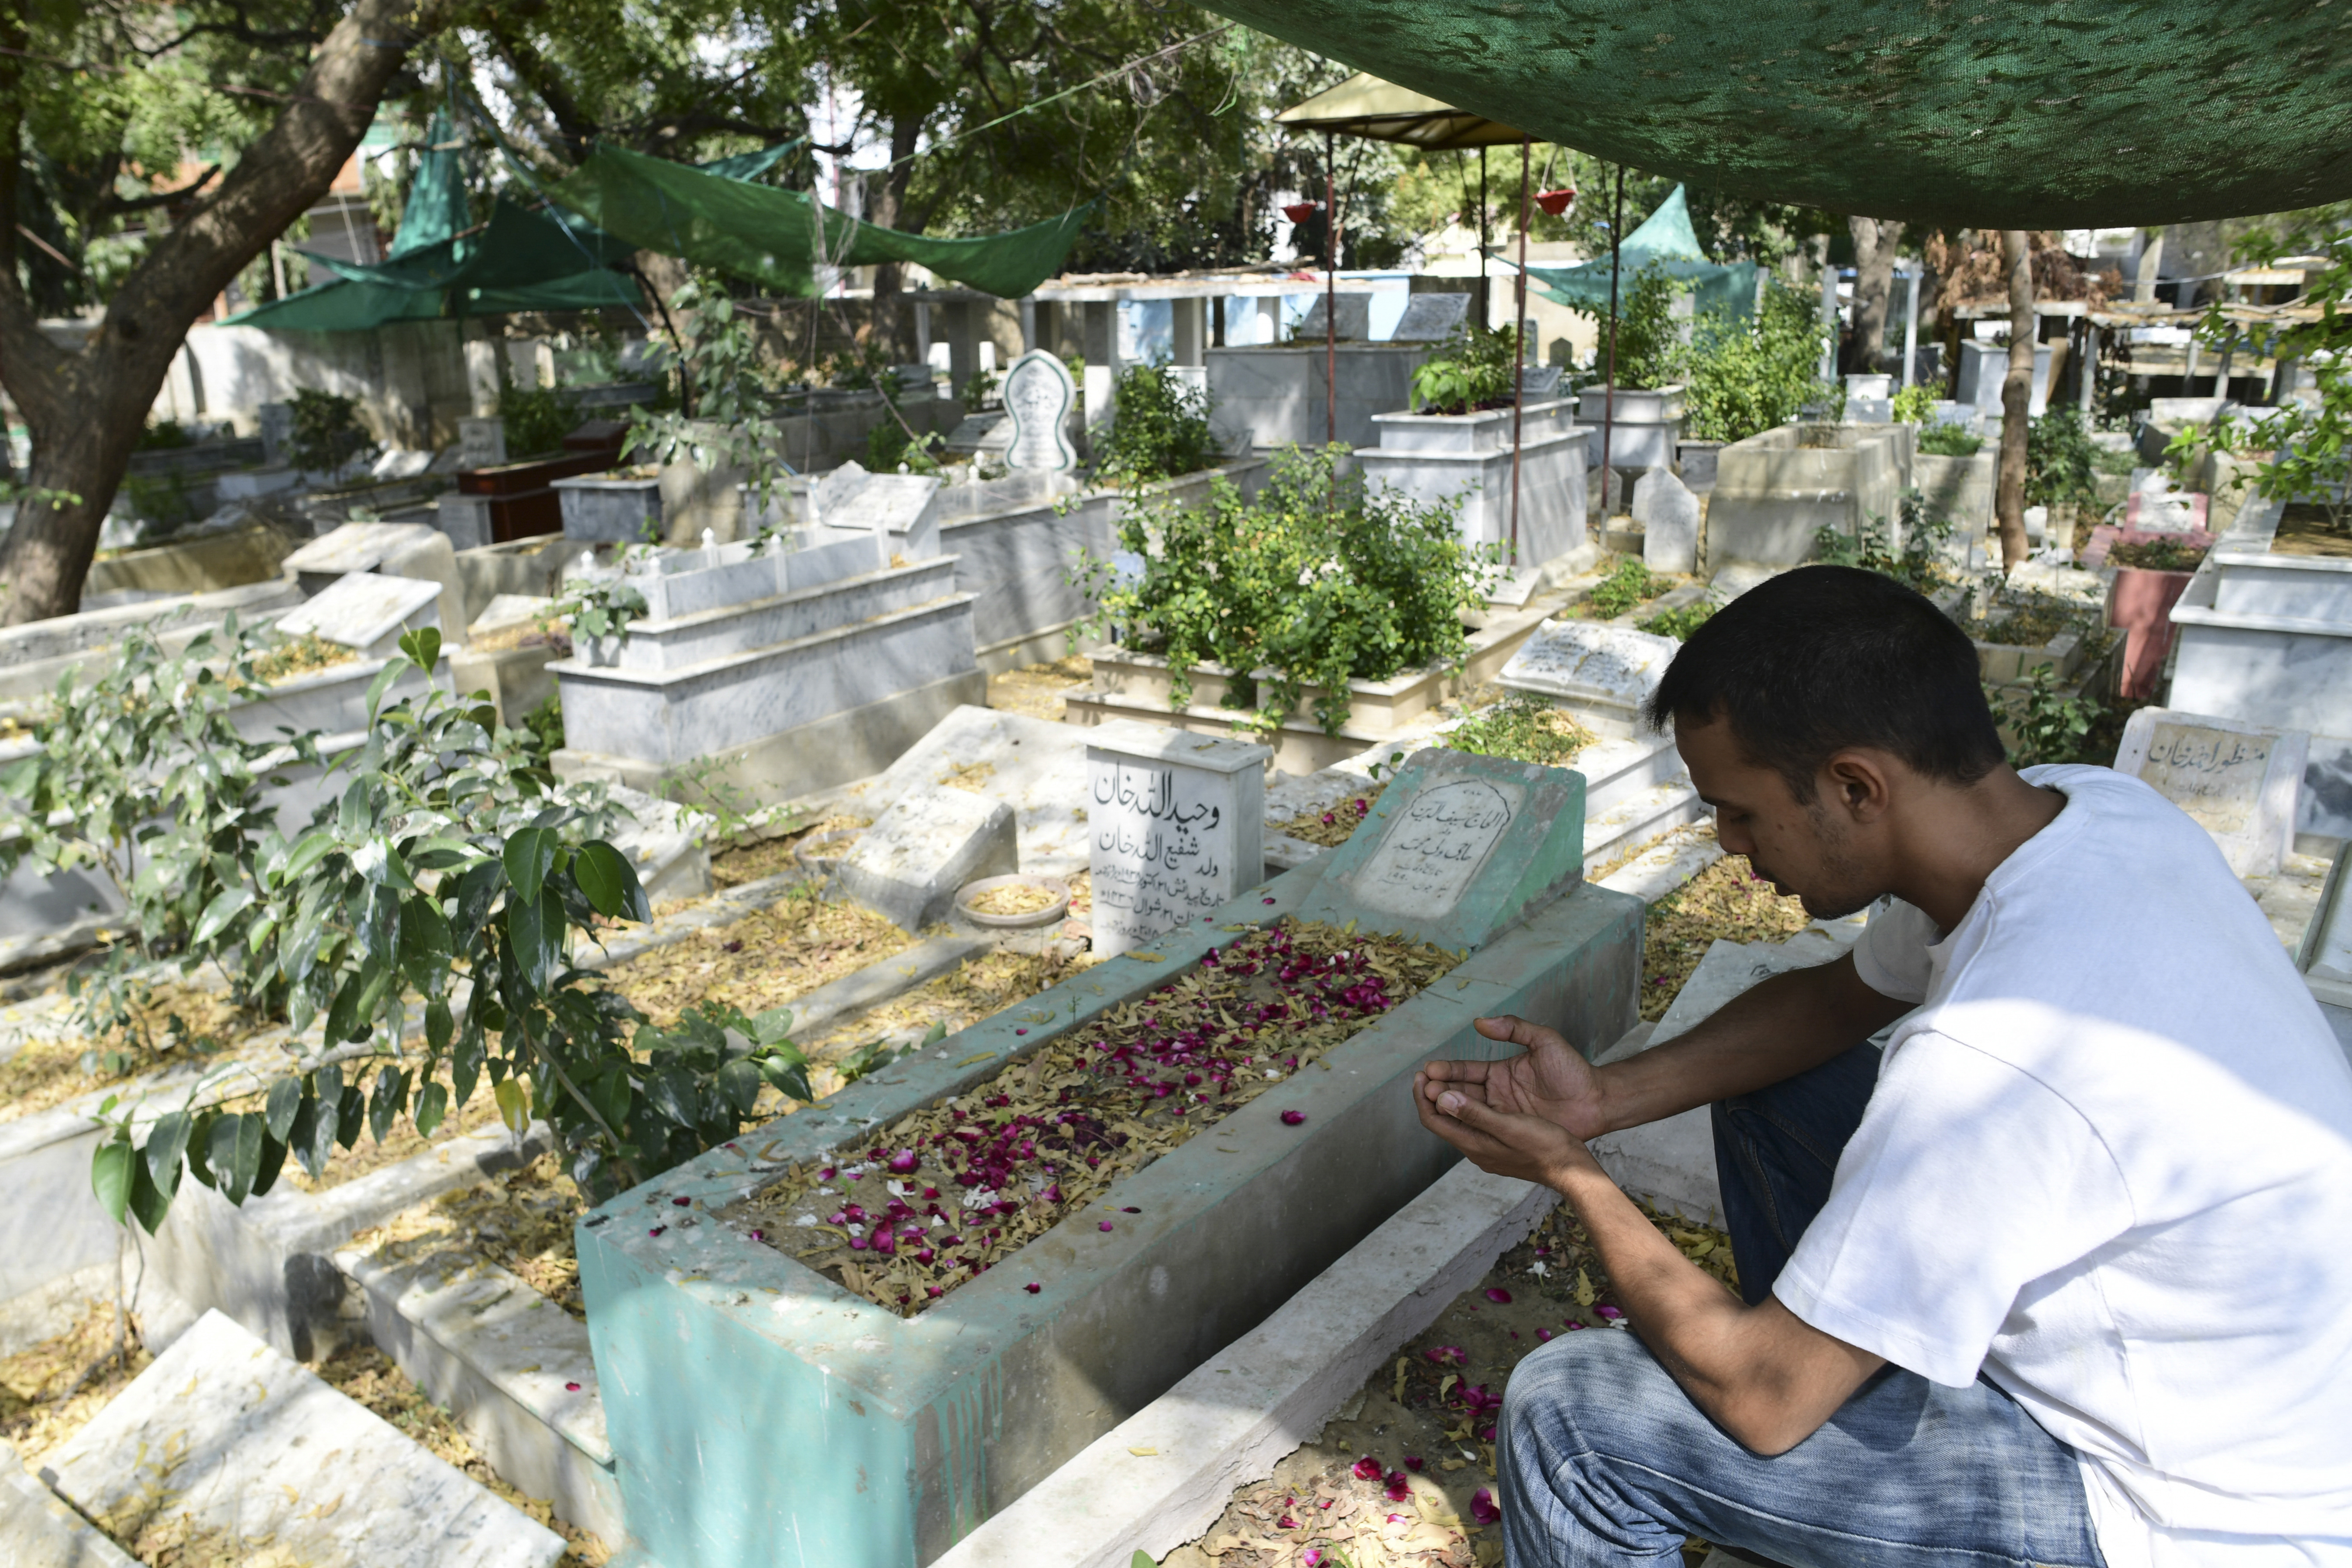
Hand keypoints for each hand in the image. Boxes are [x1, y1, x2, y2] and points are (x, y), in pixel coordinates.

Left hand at [1414, 1062, 1600, 1189]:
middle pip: (1444, 1119)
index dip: (1423, 1097)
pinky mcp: (1501, 1144)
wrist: (1571, 1168)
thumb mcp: (1509, 1126)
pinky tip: (1475, 1091)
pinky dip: (1468, 1104)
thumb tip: (1442, 1098)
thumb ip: (1475, 1113)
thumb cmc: (1545, 1146)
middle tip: (1429, 1071)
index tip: (1421, 1074)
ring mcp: (1489, 1148)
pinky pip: (1476, 1121)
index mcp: (1474, 1144)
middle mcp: (1477, 1148)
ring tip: (1446, 1076)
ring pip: (1460, 1119)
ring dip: (1451, 1098)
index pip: (1434, 1120)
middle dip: (1434, 1094)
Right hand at [1418, 1015, 1609, 1140]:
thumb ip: (1514, 1028)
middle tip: (1423, 1088)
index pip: (1464, 1071)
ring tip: (1430, 1105)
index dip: (1446, 1071)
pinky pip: (1483, 1130)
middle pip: (1458, 1093)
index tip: (1430, 1071)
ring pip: (1466, 1113)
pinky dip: (1466, 1128)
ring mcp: (1502, 1115)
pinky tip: (1453, 1126)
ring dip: (1447, 1109)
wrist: (1597, 1101)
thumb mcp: (1545, 1041)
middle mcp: (1496, 1094)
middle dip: (1438, 1090)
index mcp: (1499, 1073)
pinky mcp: (1511, 1132)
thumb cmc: (1573, 1070)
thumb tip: (1480, 1022)